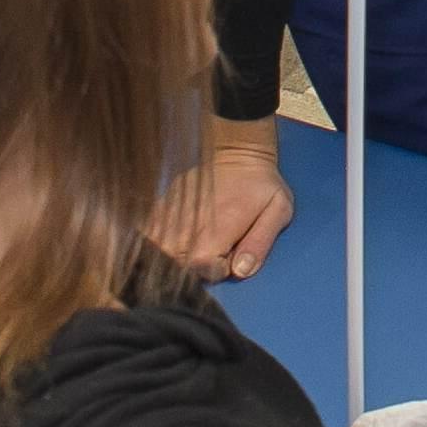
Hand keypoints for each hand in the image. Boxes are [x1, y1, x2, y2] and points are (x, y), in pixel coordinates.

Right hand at [152, 115, 294, 281]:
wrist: (235, 153)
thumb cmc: (261, 184)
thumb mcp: (278, 210)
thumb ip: (259, 243)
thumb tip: (240, 271)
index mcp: (211, 238)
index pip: (206, 274)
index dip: (222, 267)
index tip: (232, 249)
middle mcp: (182, 234)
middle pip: (179, 270)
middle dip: (198, 265)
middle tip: (217, 241)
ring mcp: (165, 222)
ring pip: (160, 256)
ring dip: (177, 255)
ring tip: (198, 236)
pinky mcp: (157, 211)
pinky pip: (149, 238)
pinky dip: (160, 242)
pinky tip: (181, 230)